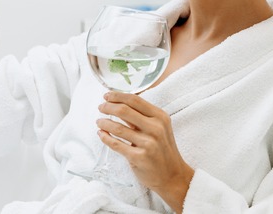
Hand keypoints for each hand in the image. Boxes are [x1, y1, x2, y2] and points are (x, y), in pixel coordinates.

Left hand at [98, 91, 193, 211]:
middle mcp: (156, 128)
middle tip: (100, 107)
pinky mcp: (139, 157)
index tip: (107, 95)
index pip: (135, 100)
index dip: (118, 96)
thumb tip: (119, 104)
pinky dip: (105, 138)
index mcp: (160, 117)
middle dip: (108, 107)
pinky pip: (116, 144)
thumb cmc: (163, 150)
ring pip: (118, 128)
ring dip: (104, 123)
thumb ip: (142, 117)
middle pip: (124, 111)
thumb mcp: (159, 128)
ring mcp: (148, 143)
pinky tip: (101, 134)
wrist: (173, 176)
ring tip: (99, 122)